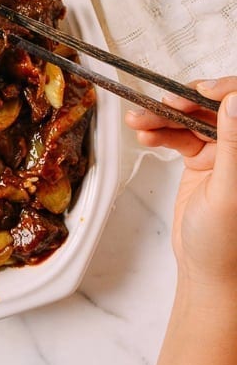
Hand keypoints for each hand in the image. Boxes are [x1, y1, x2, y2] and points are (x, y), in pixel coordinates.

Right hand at [125, 77, 236, 297]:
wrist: (207, 273)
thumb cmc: (226, 244)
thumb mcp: (228, 193)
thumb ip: (232, 145)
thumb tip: (235, 101)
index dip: (223, 91)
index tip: (198, 92)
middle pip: (213, 108)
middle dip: (184, 102)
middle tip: (161, 103)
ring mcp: (223, 153)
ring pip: (191, 119)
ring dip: (163, 117)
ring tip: (138, 120)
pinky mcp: (202, 161)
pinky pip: (178, 136)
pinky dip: (160, 132)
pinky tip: (144, 134)